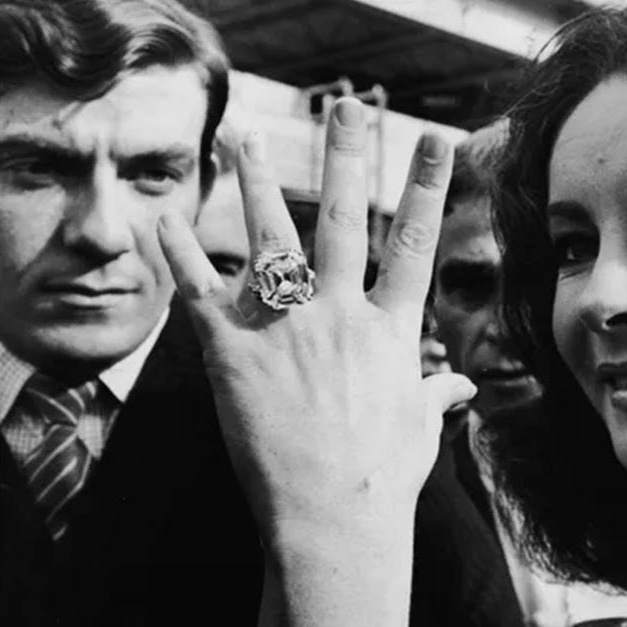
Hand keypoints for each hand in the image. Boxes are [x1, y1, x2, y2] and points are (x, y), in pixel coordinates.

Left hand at [158, 98, 472, 557]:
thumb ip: (434, 392)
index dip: (429, 185)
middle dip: (346, 156)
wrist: (331, 521)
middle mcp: (338, 314)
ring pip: (269, 237)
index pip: (416, 242)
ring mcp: (283, 329)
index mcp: (390, 330)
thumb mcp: (419, 427)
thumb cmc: (385, 478)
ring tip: (242, 135)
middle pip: (342, 219)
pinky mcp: (230, 352)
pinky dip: (181, 252)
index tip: (439, 136)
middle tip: (345, 105)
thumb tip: (461, 387)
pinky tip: (166, 214)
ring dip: (254, 181)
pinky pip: (201, 291)